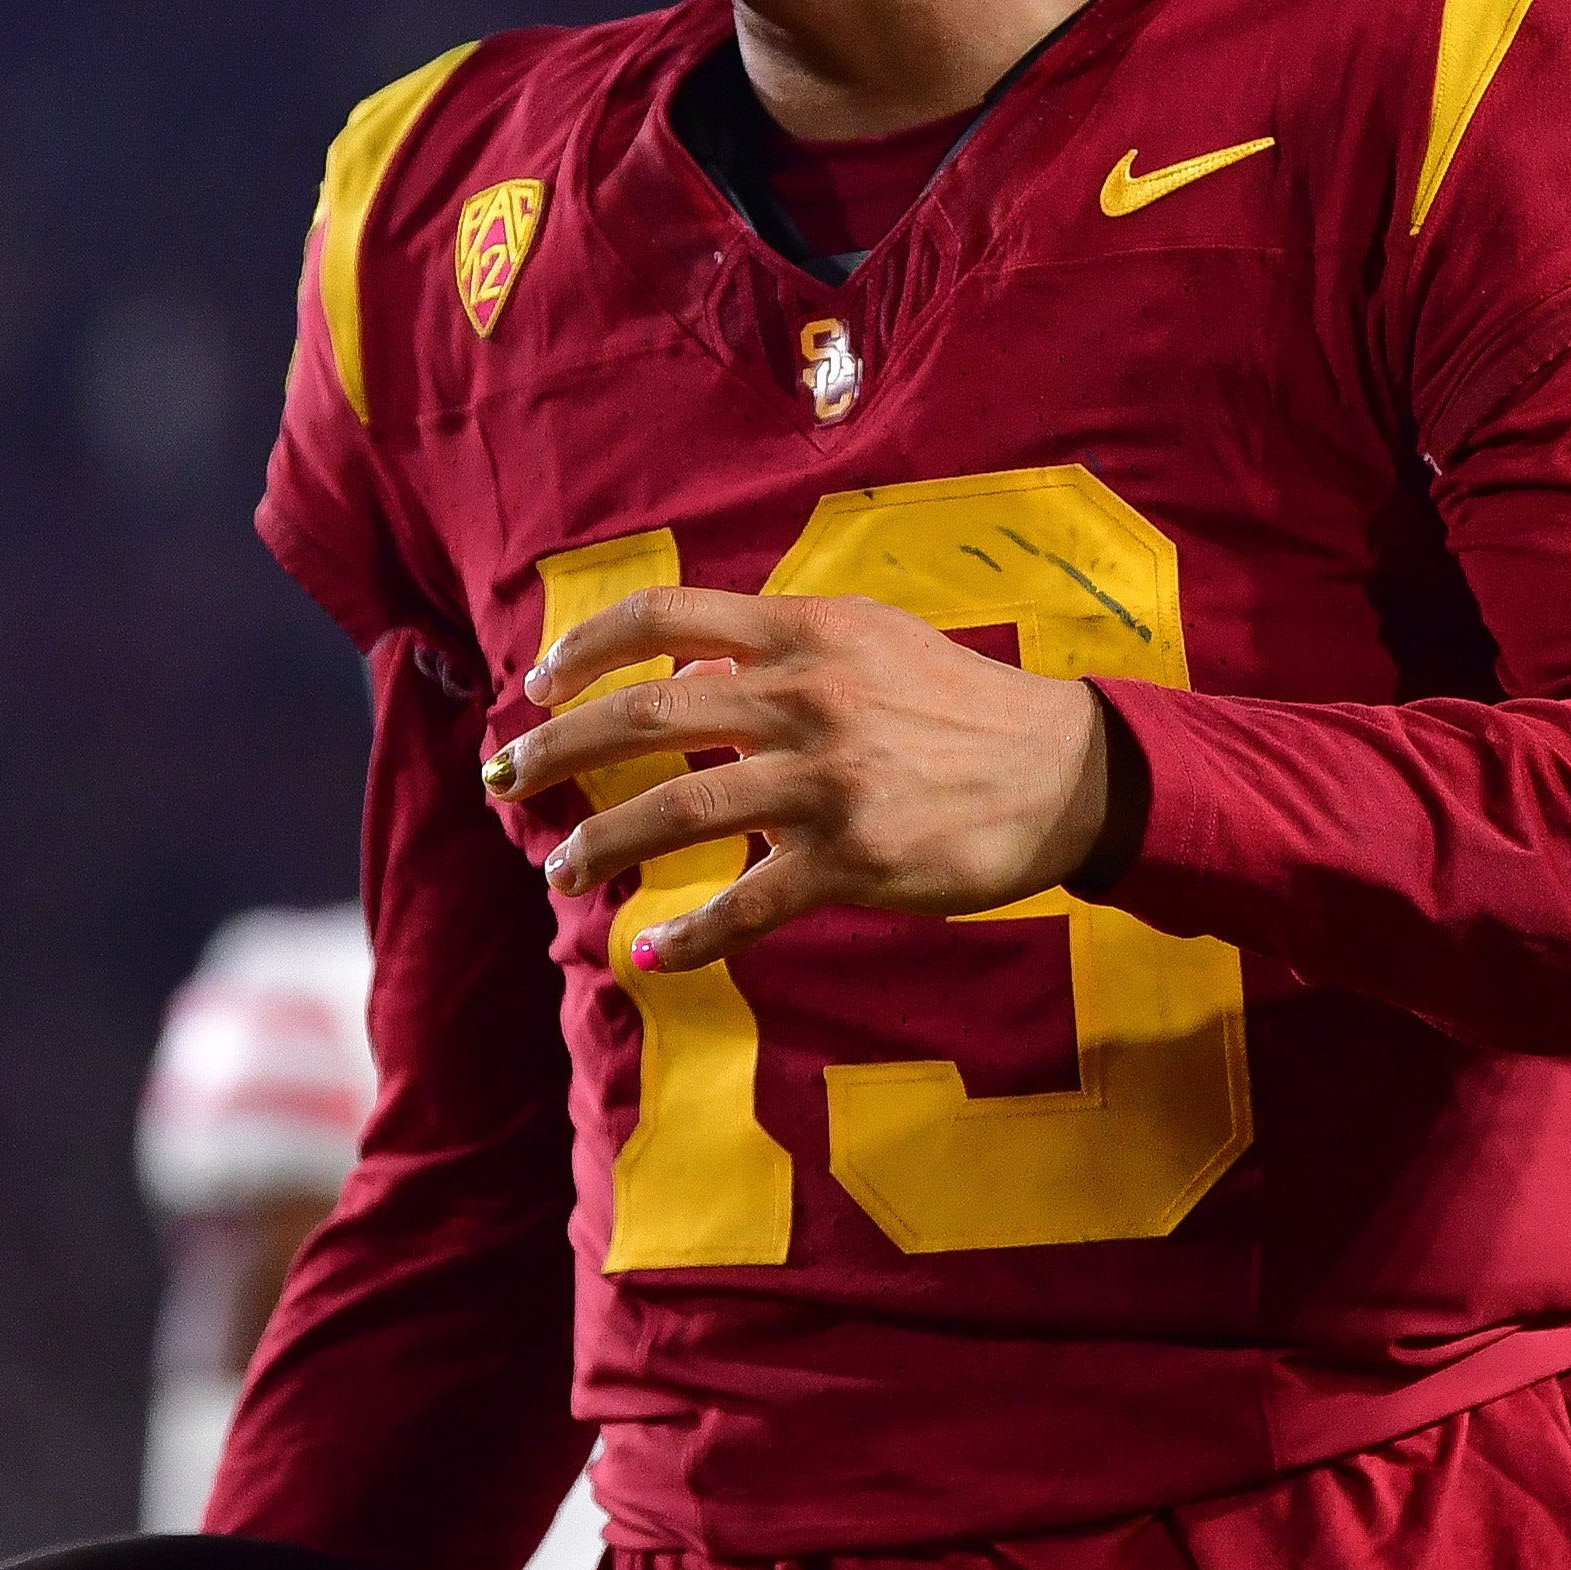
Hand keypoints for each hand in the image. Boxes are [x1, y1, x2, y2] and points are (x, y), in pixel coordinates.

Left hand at [487, 590, 1114, 973]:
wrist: (1065, 772)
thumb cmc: (959, 703)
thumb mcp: (871, 640)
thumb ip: (777, 645)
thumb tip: (684, 662)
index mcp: (804, 632)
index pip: (665, 617)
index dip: (585, 648)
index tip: (539, 684)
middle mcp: (806, 699)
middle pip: (646, 716)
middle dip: (556, 750)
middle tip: (505, 777)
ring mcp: (828, 783)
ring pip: (678, 812)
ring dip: (599, 843)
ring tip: (559, 868)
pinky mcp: (854, 860)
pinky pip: (748, 904)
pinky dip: (689, 935)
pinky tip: (648, 952)